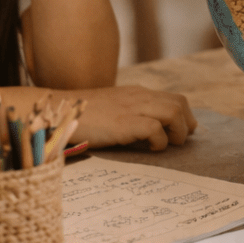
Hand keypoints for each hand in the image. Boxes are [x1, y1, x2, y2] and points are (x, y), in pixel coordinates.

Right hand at [69, 85, 196, 150]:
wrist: (57, 111)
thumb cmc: (82, 116)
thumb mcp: (112, 109)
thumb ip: (131, 114)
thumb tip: (150, 131)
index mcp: (136, 93)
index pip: (173, 98)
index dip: (184, 115)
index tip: (181, 132)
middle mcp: (138, 96)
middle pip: (179, 103)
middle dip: (186, 124)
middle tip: (179, 141)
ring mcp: (131, 108)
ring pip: (173, 112)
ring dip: (177, 132)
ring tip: (166, 145)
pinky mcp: (123, 123)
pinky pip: (155, 129)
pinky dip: (159, 141)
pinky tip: (149, 148)